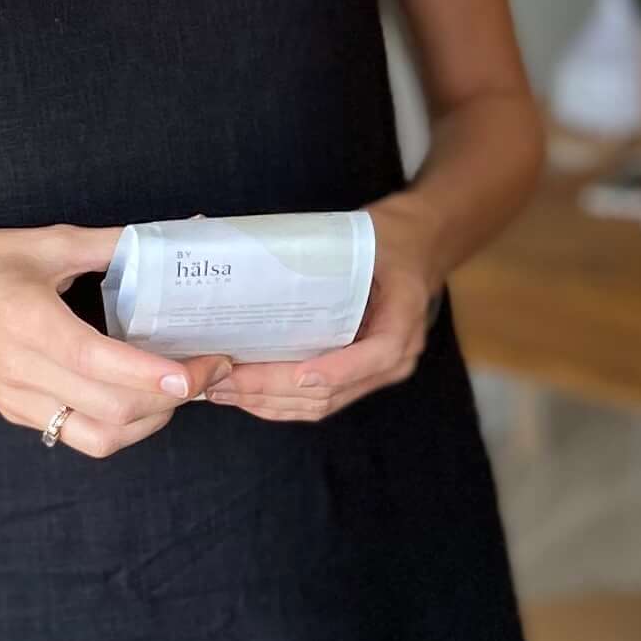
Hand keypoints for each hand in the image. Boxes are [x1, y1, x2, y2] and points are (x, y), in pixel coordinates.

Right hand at [0, 224, 203, 458]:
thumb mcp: (40, 242)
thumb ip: (110, 245)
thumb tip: (172, 235)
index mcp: (28, 324)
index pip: (101, 364)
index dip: (156, 375)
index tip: (200, 367)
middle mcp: (23, 372)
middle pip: (112, 411)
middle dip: (173, 398)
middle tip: (210, 368)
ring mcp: (19, 400)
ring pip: (99, 437)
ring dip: (150, 420)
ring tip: (179, 387)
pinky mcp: (17, 413)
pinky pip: (78, 435)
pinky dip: (121, 424)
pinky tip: (140, 394)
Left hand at [208, 189, 443, 424]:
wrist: (417, 249)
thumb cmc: (391, 240)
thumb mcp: (370, 236)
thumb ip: (329, 253)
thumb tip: (256, 256)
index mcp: (404, 318)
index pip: (376, 354)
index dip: (337, 369)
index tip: (299, 374)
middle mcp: (394, 357)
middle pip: (334, 390)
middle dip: (274, 390)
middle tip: (225, 380)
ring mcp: (375, 373)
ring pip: (321, 404)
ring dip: (269, 402)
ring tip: (222, 390)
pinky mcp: (355, 378)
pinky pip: (318, 401)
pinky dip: (280, 402)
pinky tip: (245, 394)